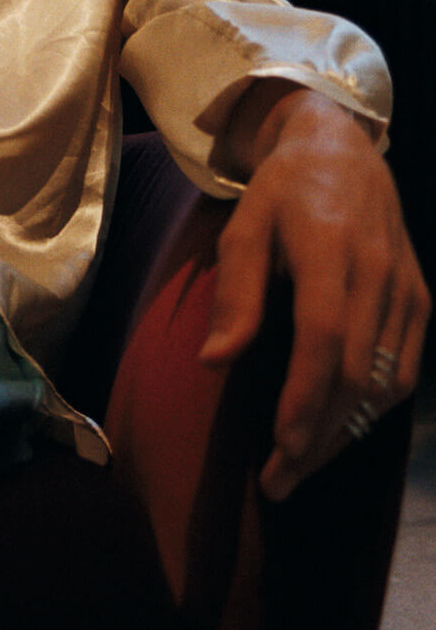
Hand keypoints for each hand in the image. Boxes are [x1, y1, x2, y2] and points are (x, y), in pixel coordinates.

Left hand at [199, 81, 429, 501]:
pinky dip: (374, 407)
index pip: (324, 340)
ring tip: (301, 465)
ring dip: (345, 432)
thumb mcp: (244, 225)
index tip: (279, 449)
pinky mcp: (420, 300)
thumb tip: (213, 361)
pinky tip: (340, 428)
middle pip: (356, 374)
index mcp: (331, 250)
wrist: (343, 149)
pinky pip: (405, 369)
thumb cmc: (281, 190)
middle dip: (318, 435)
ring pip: (385, 382)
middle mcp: (378, 273)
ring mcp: (406, 288)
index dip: (305, 400)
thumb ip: (235, 293)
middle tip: (279, 480)